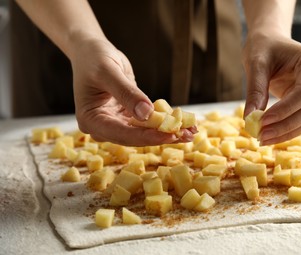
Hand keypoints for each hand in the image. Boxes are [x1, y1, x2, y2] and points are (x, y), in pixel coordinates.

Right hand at [70, 38, 193, 145]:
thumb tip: (147, 114)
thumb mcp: (108, 72)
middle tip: (187, 135)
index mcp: (90, 120)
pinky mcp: (127, 118)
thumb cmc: (94, 58)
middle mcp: (103, 127)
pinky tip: (184, 124)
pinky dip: (165, 123)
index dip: (147, 136)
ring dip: (168, 132)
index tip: (169, 135)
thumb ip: (126, 93)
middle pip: (135, 137)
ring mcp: (115, 124)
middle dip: (162, 136)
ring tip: (192, 132)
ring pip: (144, 133)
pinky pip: (148, 123)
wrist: (92, 52)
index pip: (122, 133)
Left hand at [242, 34, 300, 144]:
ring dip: (286, 132)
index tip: (262, 121)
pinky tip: (270, 136)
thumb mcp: (255, 63)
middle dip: (284, 125)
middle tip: (260, 136)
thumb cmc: (264, 48)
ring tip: (262, 138)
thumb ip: (255, 90)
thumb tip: (250, 118)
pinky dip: (288, 131)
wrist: (271, 43)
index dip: (285, 110)